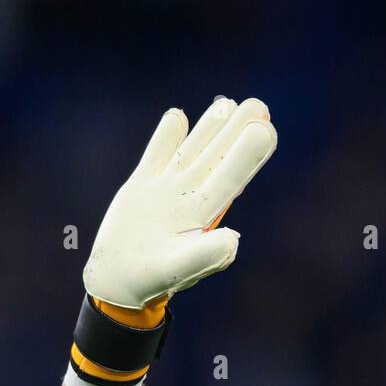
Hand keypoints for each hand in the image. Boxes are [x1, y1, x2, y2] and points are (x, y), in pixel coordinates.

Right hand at [83, 96, 277, 309]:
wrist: (119, 281)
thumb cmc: (153, 280)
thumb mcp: (180, 268)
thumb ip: (207, 254)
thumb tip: (234, 238)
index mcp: (203, 215)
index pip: (231, 178)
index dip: (248, 155)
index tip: (266, 130)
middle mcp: (189, 197)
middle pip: (217, 157)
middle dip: (236, 132)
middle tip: (260, 106)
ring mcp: (166, 190)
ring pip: (191, 151)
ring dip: (210, 128)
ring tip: (228, 104)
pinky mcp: (142, 187)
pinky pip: (156, 155)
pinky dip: (166, 136)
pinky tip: (178, 116)